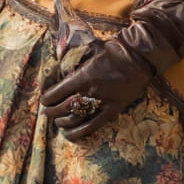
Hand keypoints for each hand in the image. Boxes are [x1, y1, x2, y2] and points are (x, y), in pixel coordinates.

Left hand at [40, 36, 154, 140]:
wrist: (139, 57)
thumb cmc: (114, 50)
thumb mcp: (90, 47)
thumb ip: (75, 55)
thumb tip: (59, 60)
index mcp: (83, 76)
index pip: (57, 93)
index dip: (47, 99)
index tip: (44, 100)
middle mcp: (90, 92)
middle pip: (62, 108)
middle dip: (51, 111)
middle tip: (48, 111)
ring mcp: (102, 103)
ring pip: (75, 119)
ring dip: (62, 122)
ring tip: (58, 121)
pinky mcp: (113, 111)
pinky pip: (93, 126)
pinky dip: (79, 133)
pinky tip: (69, 135)